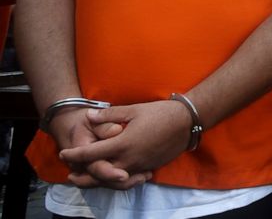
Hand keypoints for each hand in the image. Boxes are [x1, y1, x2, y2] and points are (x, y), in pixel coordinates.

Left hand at [58, 100, 191, 186]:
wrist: (188, 122)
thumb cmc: (161, 113)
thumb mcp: (134, 109)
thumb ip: (109, 115)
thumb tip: (88, 117)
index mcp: (122, 143)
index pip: (91, 154)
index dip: (74, 154)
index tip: (64, 152)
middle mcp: (129, 159)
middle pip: (99, 174)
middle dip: (82, 176)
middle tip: (70, 175)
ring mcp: (140, 166)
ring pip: (113, 180)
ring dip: (98, 181)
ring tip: (89, 178)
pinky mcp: (149, 167)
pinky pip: (128, 179)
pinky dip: (117, 180)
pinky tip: (113, 176)